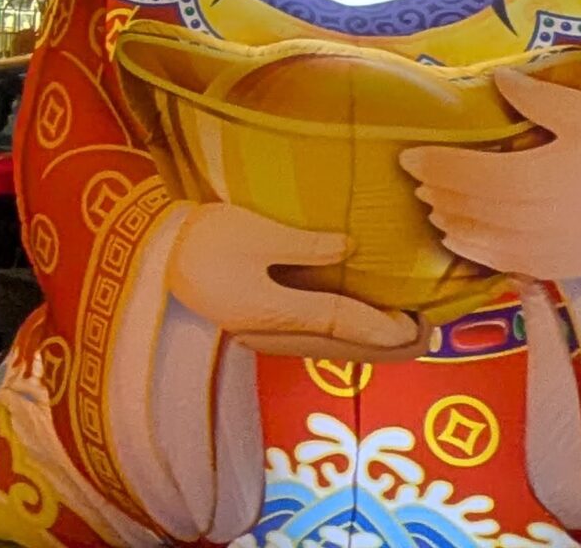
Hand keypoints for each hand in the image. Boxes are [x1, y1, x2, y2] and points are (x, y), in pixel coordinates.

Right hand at [168, 202, 421, 359]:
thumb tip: (350, 248)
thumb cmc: (203, 238)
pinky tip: (360, 322)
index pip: (343, 322)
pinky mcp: (261, 329)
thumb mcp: (255, 232)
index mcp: (275, 313)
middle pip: (342, 347)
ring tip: (402, 325)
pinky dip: (346, 336)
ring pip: (331, 349)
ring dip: (369, 342)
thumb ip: (306, 245)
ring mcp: (266, 337)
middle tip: (424, 327)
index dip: (384, 323)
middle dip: (387, 343)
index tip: (417, 320)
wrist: (155, 255)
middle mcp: (274, 335)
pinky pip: (316, 340)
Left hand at [402, 70, 580, 281]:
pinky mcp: (555, 268)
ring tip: (432, 203)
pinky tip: (453, 235)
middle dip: (441, 192)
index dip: (440, 167)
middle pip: (478, 208)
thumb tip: (498, 77)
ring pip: (486, 238)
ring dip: (451, 220)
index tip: (408, 157)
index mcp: (553, 176)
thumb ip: (540, 97)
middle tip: (417, 178)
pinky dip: (472, 249)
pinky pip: (504, 263)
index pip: (480, 175)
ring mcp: (552, 249)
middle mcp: (548, 218)